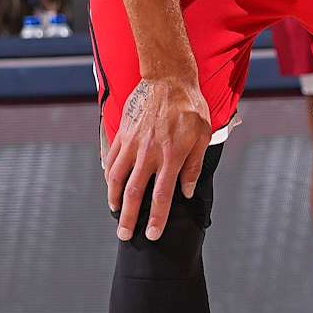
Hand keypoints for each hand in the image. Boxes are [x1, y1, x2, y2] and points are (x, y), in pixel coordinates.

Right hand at [105, 75, 211, 240]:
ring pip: (117, 177)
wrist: (168, 78)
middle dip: (128, 217)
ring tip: (115, 212)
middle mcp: (148, 153)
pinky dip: (110, 175)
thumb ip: (193, 166)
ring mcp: (133, 143)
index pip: (161, 196)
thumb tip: (186, 191)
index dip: (156, 219)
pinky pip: (112, 158)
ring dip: (114, 198)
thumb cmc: (190, 106)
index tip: (152, 235)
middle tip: (124, 235)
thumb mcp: (202, 135)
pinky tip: (110, 185)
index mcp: (171, 156)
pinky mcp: (123, 132)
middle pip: (134, 193)